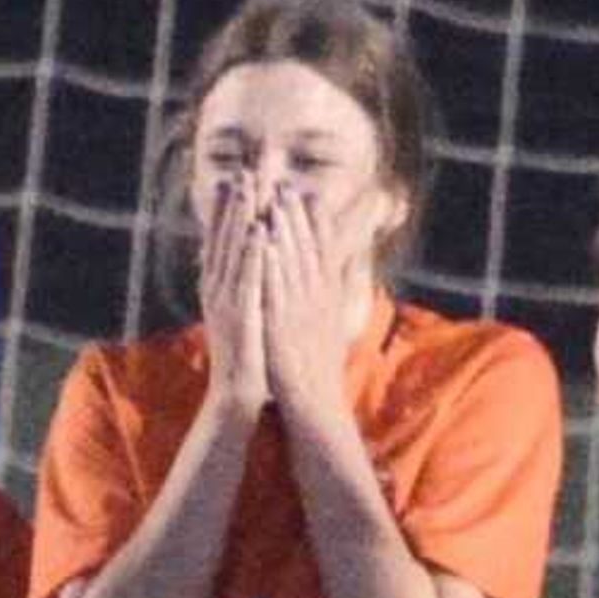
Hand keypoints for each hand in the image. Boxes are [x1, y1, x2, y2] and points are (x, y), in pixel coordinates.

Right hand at [200, 174, 268, 416]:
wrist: (235, 397)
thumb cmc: (245, 355)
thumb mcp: (242, 314)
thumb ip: (243, 287)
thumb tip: (247, 264)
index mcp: (218, 287)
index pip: (222, 239)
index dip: (229, 208)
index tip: (238, 177)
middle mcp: (217, 289)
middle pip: (224, 237)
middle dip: (234, 202)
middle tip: (243, 169)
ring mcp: (225, 302)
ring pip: (232, 251)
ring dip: (239, 217)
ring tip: (248, 187)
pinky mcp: (240, 316)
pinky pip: (246, 279)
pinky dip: (250, 253)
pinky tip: (256, 230)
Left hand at [255, 184, 351, 422]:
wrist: (317, 412)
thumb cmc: (318, 374)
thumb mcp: (327, 332)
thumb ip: (328, 304)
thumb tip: (334, 280)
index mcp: (327, 303)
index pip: (322, 256)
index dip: (315, 224)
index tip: (306, 194)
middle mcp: (319, 304)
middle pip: (309, 253)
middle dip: (298, 218)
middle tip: (287, 185)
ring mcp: (303, 316)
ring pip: (295, 266)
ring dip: (285, 232)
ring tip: (275, 202)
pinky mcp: (286, 329)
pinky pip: (278, 290)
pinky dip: (272, 264)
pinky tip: (263, 243)